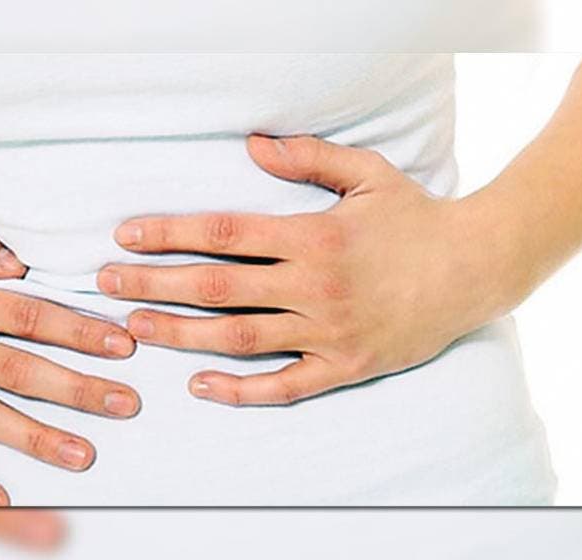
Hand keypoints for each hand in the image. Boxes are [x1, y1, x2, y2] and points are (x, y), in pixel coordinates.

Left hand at [97, 135, 521, 405]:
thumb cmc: (417, 218)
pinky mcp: (345, 366)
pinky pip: (284, 386)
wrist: (476, 268)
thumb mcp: (367, 174)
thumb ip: (308, 158)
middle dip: (154, 285)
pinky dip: (241, 390)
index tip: (126, 237)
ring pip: (239, 338)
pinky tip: (200, 385)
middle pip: (217, 288)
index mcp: (312, 236)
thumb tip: (252, 146)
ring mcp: (327, 331)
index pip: (223, 233)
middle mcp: (313, 286)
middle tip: (105, 285)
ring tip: (133, 329)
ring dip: (180, 334)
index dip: (169, 234)